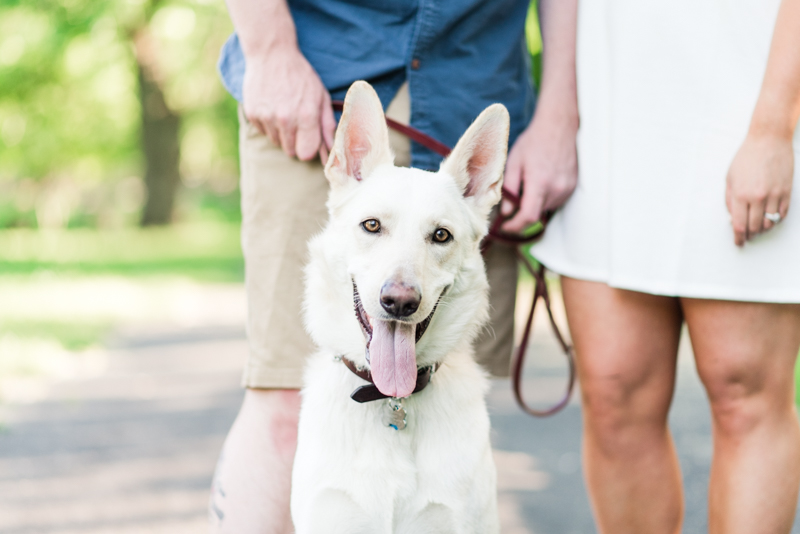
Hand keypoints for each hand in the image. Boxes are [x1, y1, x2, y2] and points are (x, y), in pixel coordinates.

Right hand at [242, 47, 335, 162]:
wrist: (272, 54)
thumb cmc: (301, 76)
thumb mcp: (321, 96)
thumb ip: (327, 124)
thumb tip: (332, 149)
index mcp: (306, 116)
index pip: (306, 154)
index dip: (308, 149)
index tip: (308, 139)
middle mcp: (286, 119)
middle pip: (290, 152)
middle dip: (295, 142)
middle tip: (297, 123)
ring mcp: (267, 117)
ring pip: (276, 142)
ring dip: (282, 133)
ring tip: (284, 112)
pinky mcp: (252, 114)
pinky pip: (263, 132)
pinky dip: (268, 124)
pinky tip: (272, 107)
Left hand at [501, 110, 577, 231]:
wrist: (558, 127)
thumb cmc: (534, 141)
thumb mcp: (514, 163)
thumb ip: (509, 189)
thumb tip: (505, 212)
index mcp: (539, 183)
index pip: (528, 217)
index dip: (516, 226)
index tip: (506, 226)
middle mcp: (556, 189)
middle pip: (536, 215)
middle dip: (522, 214)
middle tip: (511, 204)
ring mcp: (566, 188)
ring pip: (546, 209)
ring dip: (534, 205)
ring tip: (527, 186)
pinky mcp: (572, 186)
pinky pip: (555, 201)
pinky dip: (545, 199)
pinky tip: (540, 182)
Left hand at [725, 131, 793, 245]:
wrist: (768, 140)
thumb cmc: (746, 158)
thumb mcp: (730, 178)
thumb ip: (730, 200)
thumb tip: (733, 218)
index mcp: (741, 194)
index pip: (739, 225)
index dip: (738, 237)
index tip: (738, 243)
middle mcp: (758, 197)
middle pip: (755, 227)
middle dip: (750, 235)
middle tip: (747, 235)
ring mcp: (774, 195)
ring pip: (770, 223)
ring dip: (763, 229)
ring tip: (757, 227)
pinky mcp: (786, 191)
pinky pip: (782, 214)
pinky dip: (775, 220)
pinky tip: (769, 218)